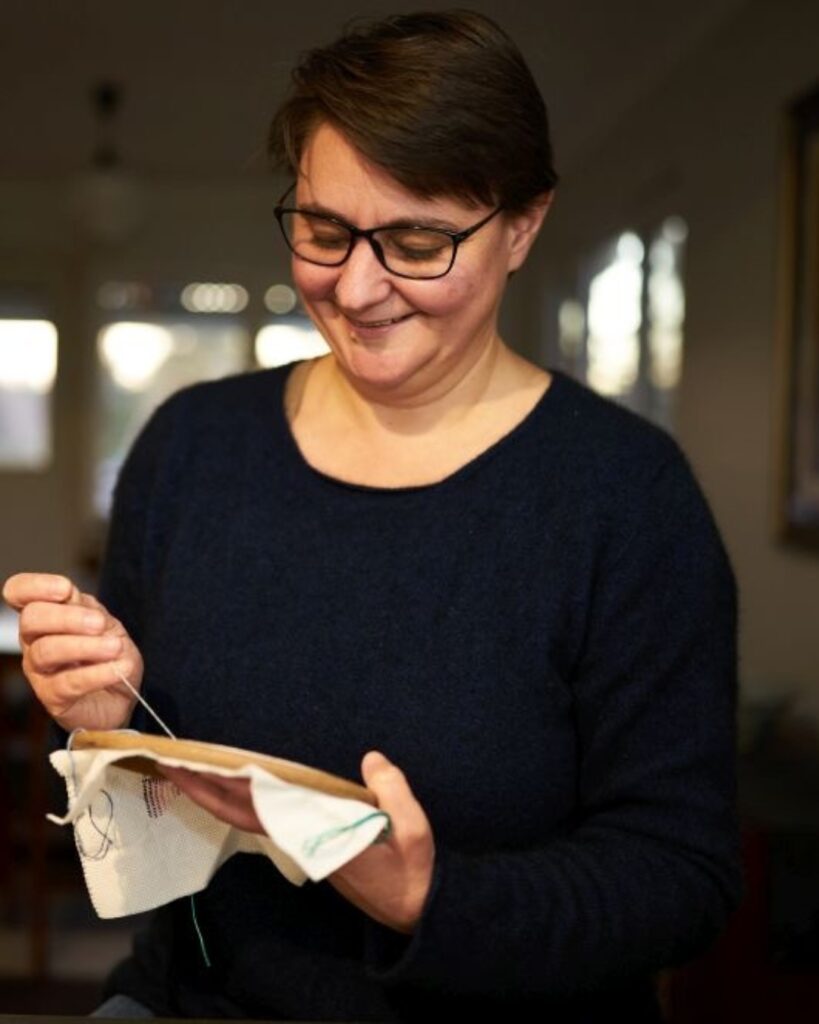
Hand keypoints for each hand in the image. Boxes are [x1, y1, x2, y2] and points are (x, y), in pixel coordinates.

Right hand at [2, 572, 142, 731]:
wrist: (123, 693)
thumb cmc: (109, 653)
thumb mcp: (105, 624)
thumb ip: (87, 609)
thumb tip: (70, 594)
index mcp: (45, 616)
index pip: (18, 592)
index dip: (35, 586)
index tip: (66, 589)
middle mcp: (34, 641)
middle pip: (31, 619)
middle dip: (67, 618)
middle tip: (99, 624)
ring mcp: (39, 670)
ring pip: (46, 651)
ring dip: (85, 646)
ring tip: (115, 648)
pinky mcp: (53, 698)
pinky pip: (68, 682)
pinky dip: (97, 673)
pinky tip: (118, 668)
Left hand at [162, 751, 434, 933]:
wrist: (410, 908)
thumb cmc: (410, 872)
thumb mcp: (413, 831)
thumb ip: (393, 793)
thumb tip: (372, 759)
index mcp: (314, 837)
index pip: (256, 809)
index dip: (222, 789)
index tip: (194, 768)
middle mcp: (297, 840)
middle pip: (238, 811)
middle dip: (203, 786)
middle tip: (170, 759)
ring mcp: (299, 841)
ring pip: (246, 815)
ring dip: (216, 791)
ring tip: (192, 765)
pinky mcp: (307, 841)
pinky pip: (264, 816)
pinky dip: (241, 798)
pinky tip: (233, 783)